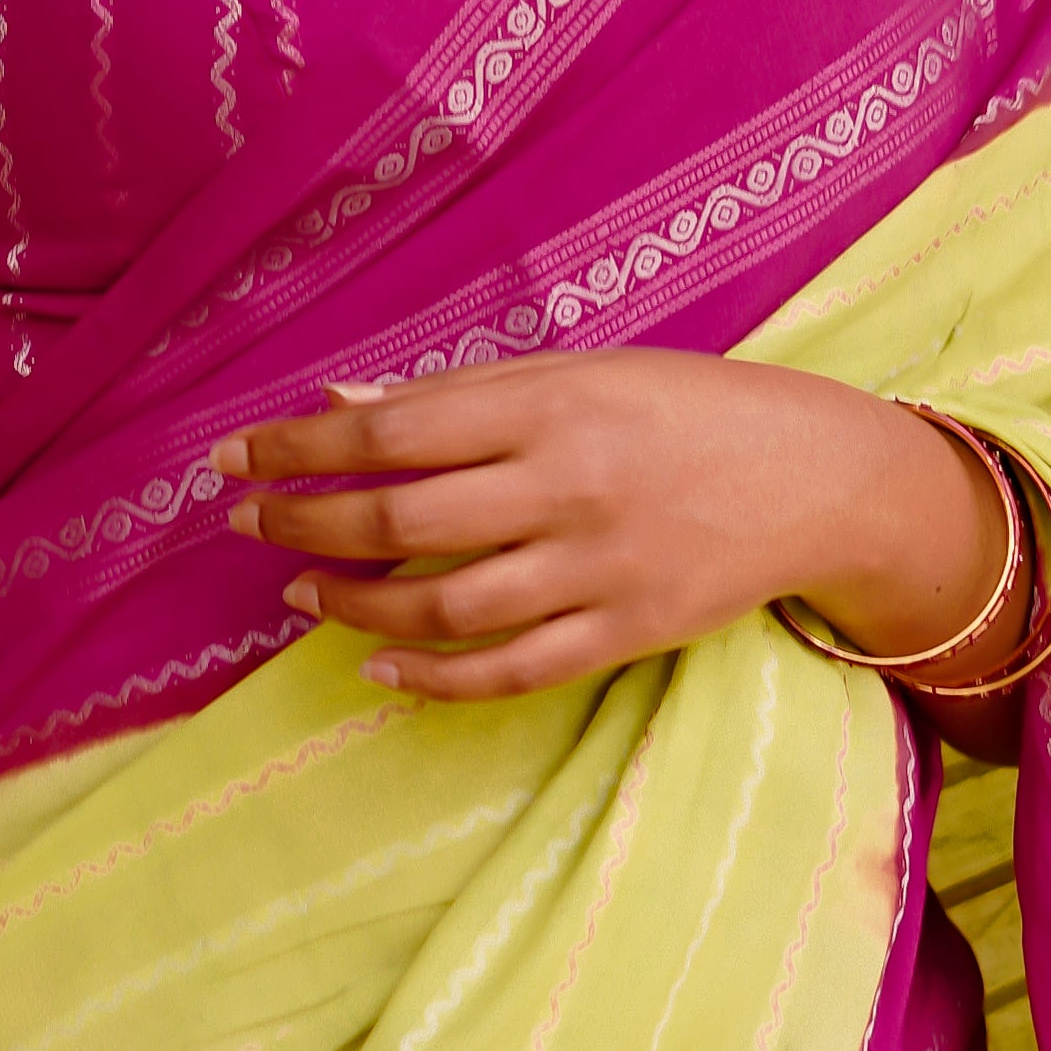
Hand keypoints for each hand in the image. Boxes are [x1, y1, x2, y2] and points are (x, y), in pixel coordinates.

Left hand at [215, 352, 1017, 743]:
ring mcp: (599, 568)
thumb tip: (340, 401)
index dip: (298, 447)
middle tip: (249, 525)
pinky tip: (377, 667)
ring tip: (303, 595)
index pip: (391, 428)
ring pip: (443, 606)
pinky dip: (431, 678)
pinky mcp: (626, 634)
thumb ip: (459, 397)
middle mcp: (570, 484)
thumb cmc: (684, 407)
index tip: (232, 458)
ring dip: (353, 605)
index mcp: (551, 403)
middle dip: (304, 525)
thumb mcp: (578, 372)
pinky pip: (508, 671)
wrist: (818, 477)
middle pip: (401, 517)